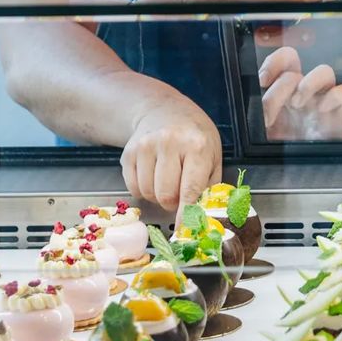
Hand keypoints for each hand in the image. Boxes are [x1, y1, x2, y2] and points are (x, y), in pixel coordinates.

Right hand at [122, 97, 221, 211]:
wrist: (164, 111)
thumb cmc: (194, 136)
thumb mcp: (213, 155)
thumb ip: (209, 186)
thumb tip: (203, 215)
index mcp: (196, 146)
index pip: (190, 189)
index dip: (186, 213)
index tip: (185, 229)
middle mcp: (169, 144)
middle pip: (165, 195)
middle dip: (173, 203)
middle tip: (179, 194)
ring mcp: (145, 147)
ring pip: (147, 193)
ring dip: (158, 196)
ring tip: (167, 180)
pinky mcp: (128, 153)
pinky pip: (133, 188)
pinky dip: (143, 190)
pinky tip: (153, 175)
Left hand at [259, 46, 341, 140]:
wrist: (304, 172)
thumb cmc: (283, 149)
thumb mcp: (262, 133)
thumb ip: (258, 117)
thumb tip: (253, 111)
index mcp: (282, 91)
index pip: (281, 61)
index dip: (272, 64)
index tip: (263, 81)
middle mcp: (301, 91)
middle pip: (295, 63)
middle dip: (283, 82)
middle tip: (277, 106)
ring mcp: (321, 100)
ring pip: (324, 71)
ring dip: (309, 83)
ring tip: (299, 105)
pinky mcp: (339, 114)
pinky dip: (335, 96)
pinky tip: (322, 110)